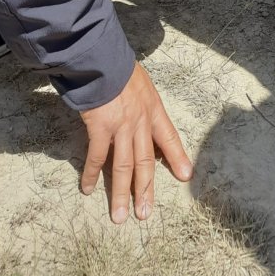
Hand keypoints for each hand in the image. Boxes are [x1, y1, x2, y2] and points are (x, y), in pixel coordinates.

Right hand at [79, 62, 192, 223]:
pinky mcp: (101, 129)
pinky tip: (88, 189)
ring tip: (120, 216)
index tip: (186, 175)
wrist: (104, 60)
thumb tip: (139, 115)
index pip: (169, 137)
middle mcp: (141, 122)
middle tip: (145, 214)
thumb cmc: (120, 67)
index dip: (177, 157)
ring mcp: (122, 127)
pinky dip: (92, 175)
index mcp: (154, 109)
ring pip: (124, 167)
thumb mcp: (141, 83)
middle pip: (146, 161)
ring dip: (121, 193)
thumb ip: (142, 102)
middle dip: (146, 189)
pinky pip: (97, 157)